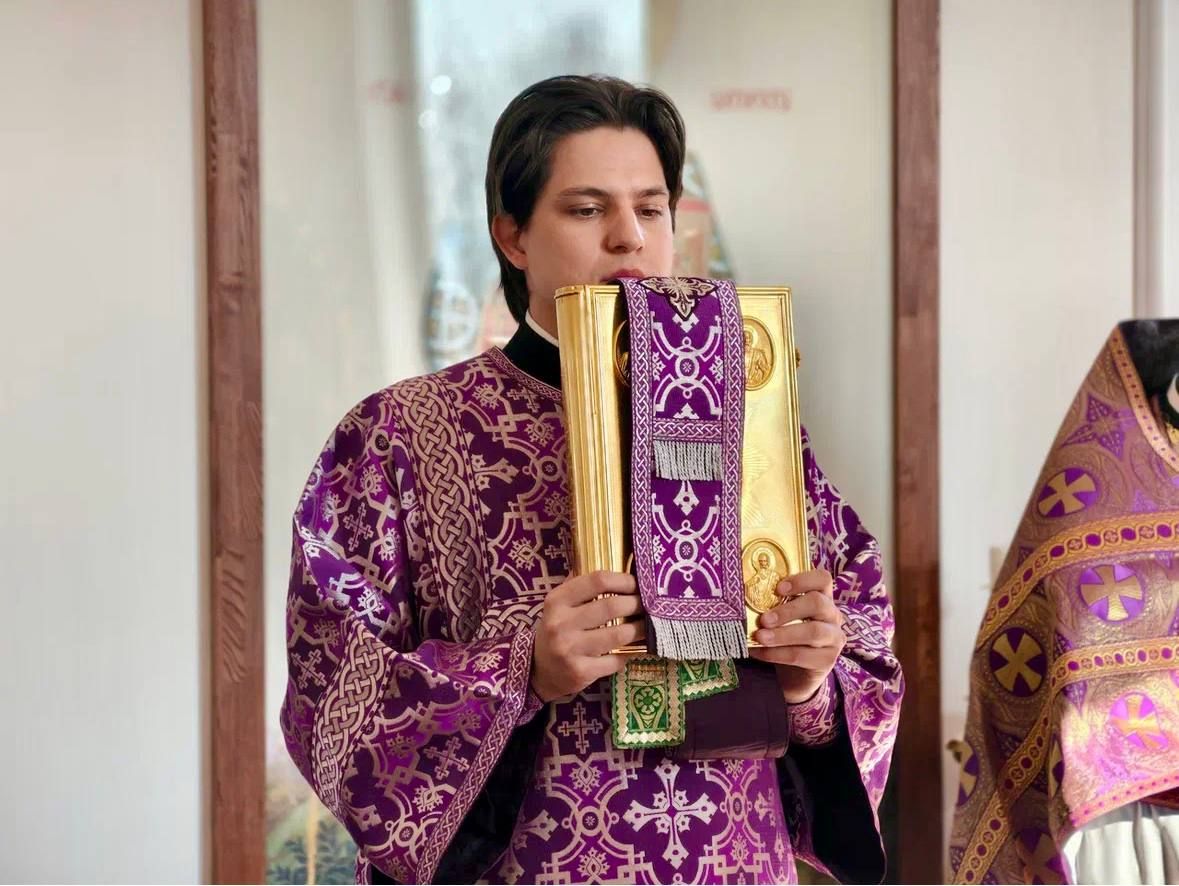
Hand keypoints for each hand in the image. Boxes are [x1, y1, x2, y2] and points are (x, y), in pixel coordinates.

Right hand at [530, 570, 645, 701]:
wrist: (538, 669)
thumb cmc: (557, 629)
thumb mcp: (560, 604)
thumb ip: (581, 586)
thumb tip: (616, 565)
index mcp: (557, 600)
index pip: (597, 580)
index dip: (623, 580)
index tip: (638, 583)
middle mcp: (561, 624)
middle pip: (611, 606)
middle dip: (637, 604)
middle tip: (649, 605)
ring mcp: (570, 650)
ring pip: (618, 634)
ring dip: (640, 628)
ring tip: (647, 624)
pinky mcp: (580, 672)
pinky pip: (616, 660)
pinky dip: (630, 653)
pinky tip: (634, 649)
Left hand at [748, 569, 844, 703]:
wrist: (795, 674)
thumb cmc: (786, 637)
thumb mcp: (780, 618)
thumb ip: (770, 606)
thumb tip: (740, 598)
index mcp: (822, 597)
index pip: (822, 579)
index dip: (802, 580)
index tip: (778, 588)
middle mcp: (832, 615)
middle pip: (817, 603)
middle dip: (787, 610)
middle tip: (764, 619)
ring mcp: (834, 638)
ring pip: (813, 631)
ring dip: (783, 634)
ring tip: (760, 637)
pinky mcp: (827, 660)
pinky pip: (802, 655)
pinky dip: (778, 654)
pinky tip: (759, 652)